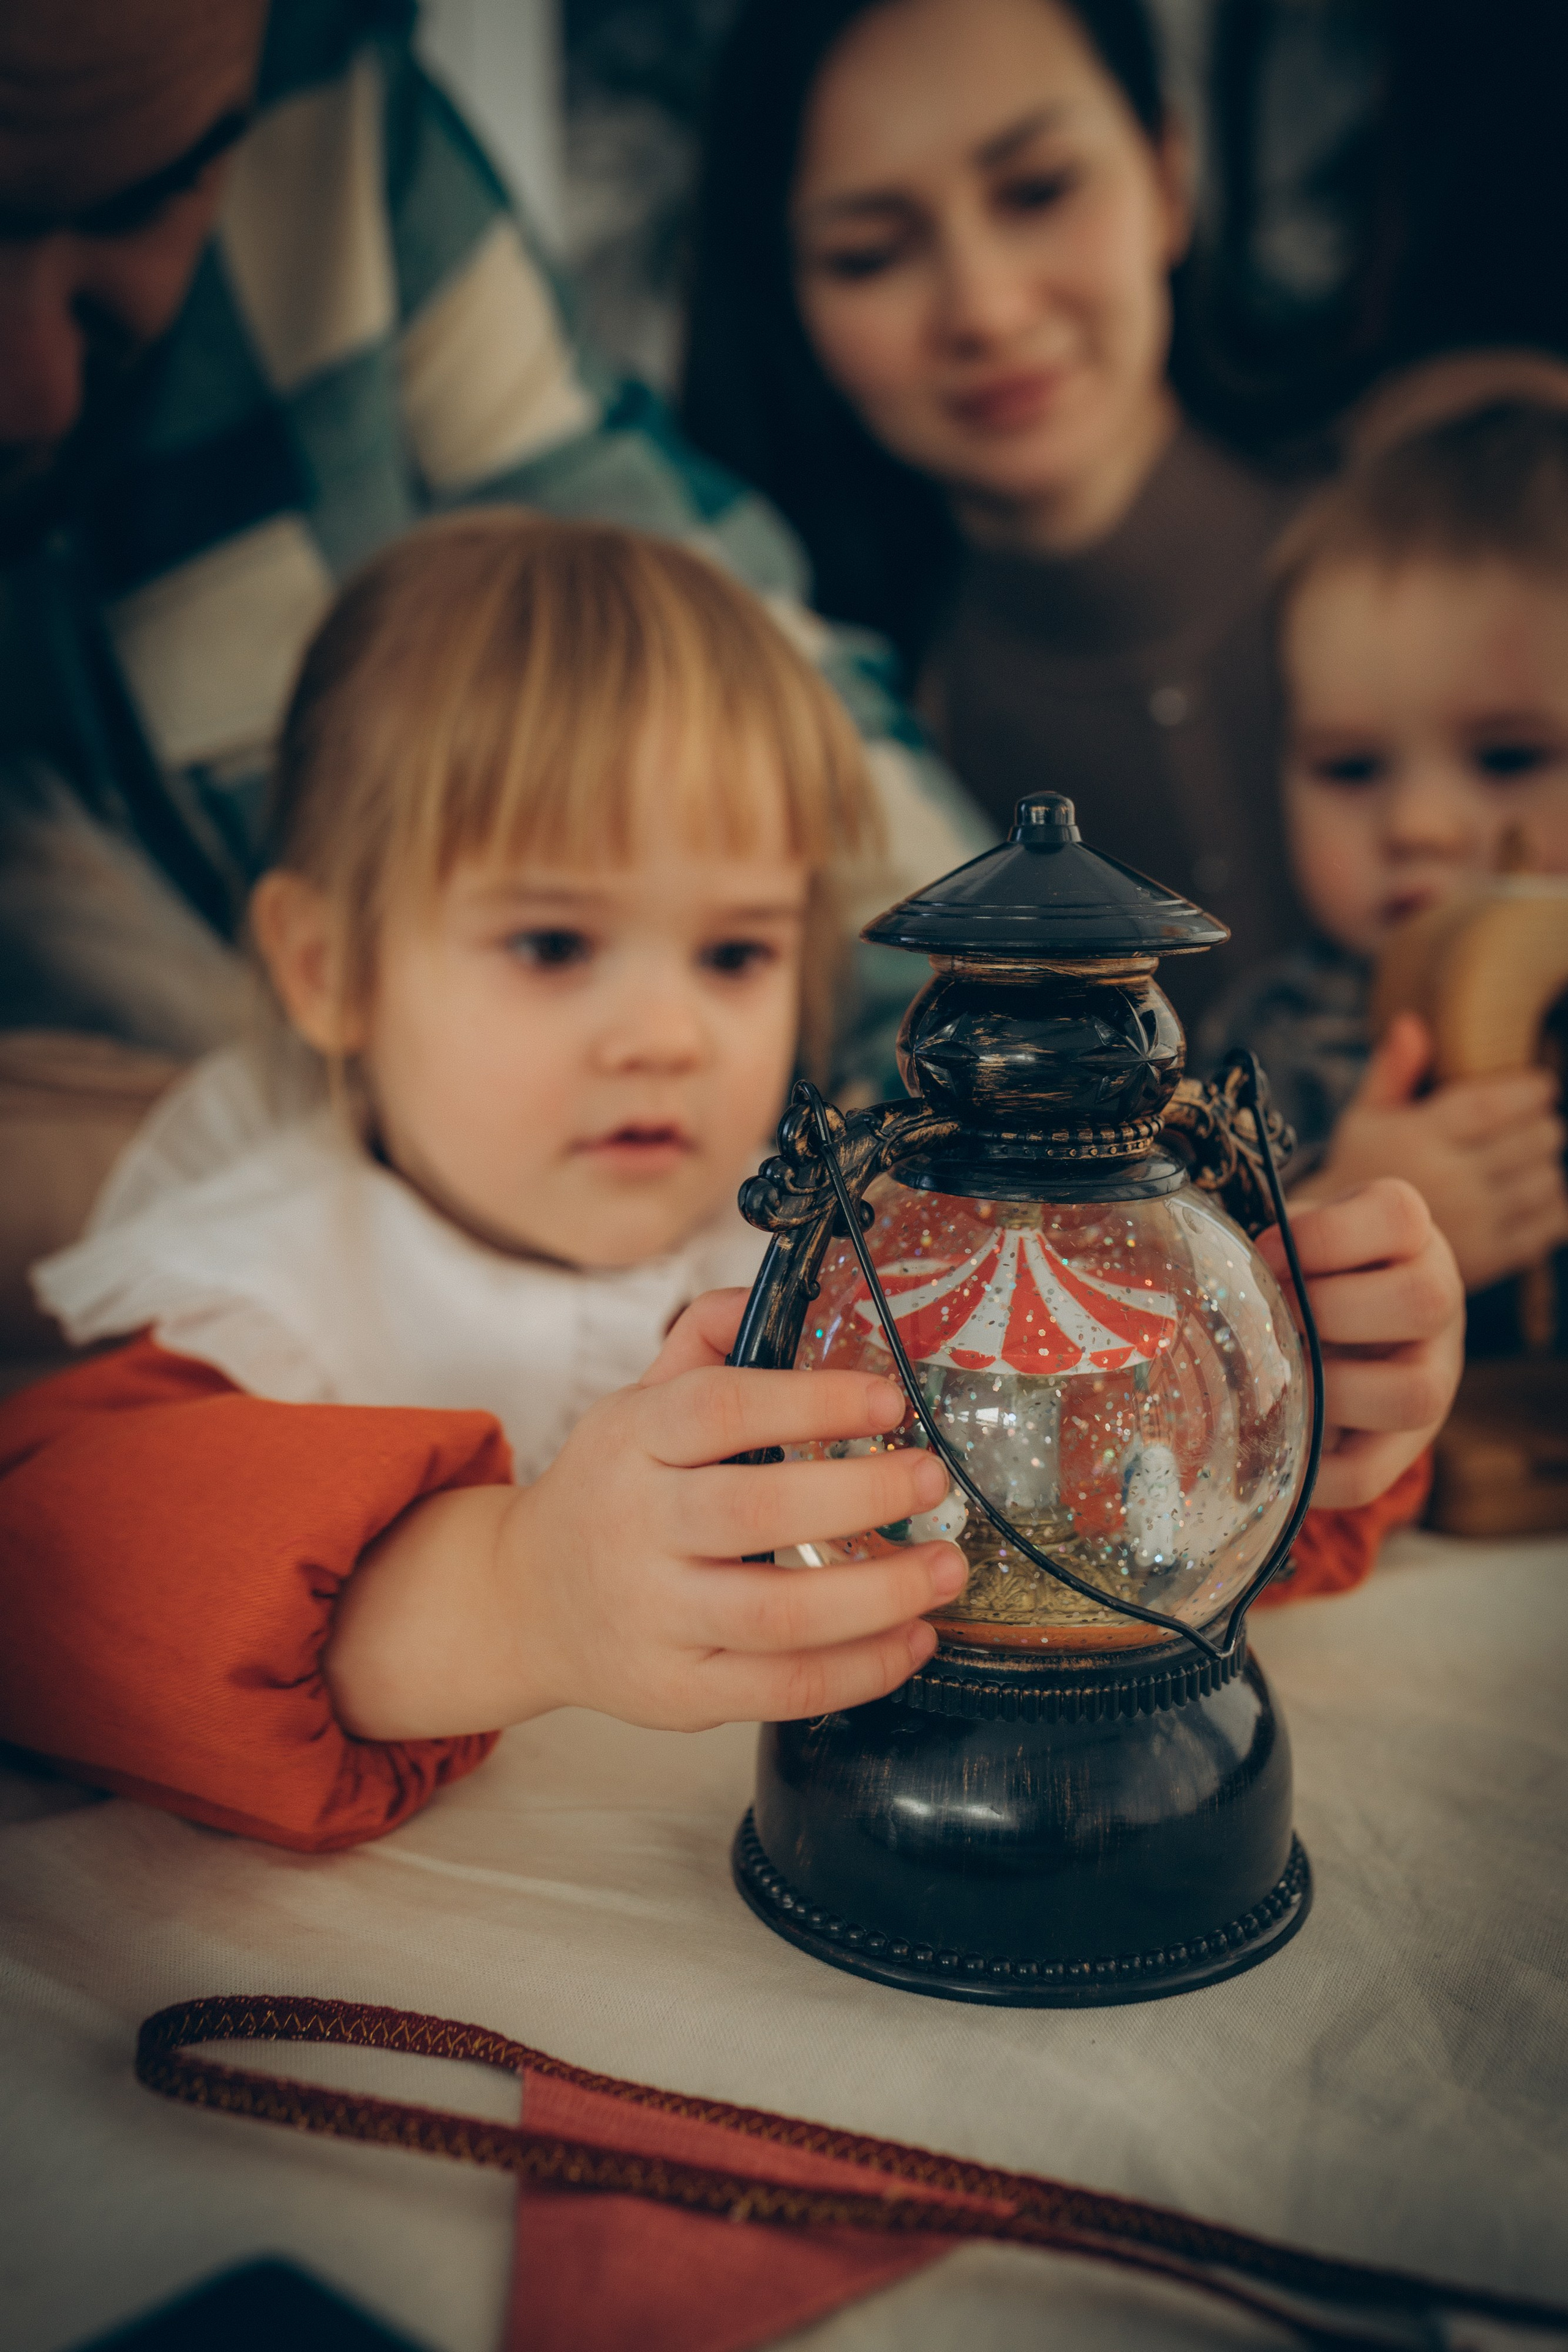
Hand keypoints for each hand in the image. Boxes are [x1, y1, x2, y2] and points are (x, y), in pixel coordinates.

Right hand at [324, 1289, 963, 1740]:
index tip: (891, 1399)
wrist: (525, 1602)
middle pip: (754, 1511)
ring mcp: (656, 1617)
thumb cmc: (610, 1492)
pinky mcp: (680, 1692)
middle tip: (934, 1477)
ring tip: (947, 1566)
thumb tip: (773, 1292)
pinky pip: (783, 1689)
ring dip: (880, 1594)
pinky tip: (914, 1638)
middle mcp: (636, 1528)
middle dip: (861, 1494)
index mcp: (630, 1441)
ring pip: (778, 1614)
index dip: (812, 1400)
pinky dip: (863, 1669)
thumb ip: (702, 1341)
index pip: (718, 1409)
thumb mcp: (634, 1404)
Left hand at [1256, 1177, 1463, 1510]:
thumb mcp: (1297, 1235)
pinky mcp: (1408, 1440)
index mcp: (1408, 1234)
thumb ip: (1270, 1248)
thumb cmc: (1306, 1265)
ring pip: (1415, 1395)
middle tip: (1275, 1320)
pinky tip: (1273, 1451)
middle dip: (1330, 1312)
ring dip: (1331, 1392)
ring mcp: (1435, 1373)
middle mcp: (1439, 1299)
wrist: (1347, 1314)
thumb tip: (1206, 1283)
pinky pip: (1373, 1473)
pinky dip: (1314, 1471)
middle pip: (1422, 1301)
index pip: (1400, 1216)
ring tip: (1281, 1381)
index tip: (1268, 1253)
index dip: (1325, 1238)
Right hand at [1305, 1013, 1567, 1290]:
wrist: (1344, 1252)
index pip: (1495, 1105)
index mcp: (1418, 1138)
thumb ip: (1391, 1071)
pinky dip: (1552, 1205)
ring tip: (1526, 1160)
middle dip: (1543, 1125)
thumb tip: (1412, 1024)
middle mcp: (1449, 1179)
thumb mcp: (1364, 1118)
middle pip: (1534, 1140)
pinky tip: (1528, 1195)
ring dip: (1546, 1165)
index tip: (1540, 1086)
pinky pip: (1550, 1223)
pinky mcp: (1490, 1255)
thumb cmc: (1362, 1171)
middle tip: (1534, 1123)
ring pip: (1548, 1180)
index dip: (1530, 1092)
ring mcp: (1473, 1221)